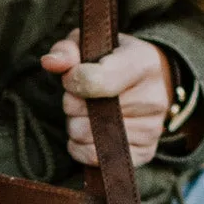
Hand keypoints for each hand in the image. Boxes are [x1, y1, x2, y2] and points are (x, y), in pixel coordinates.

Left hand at [40, 30, 173, 166]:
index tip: (73, 76)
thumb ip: (68, 51)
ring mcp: (151, 130)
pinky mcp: (143, 153)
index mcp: (143, 63)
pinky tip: (92, 132)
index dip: (72, 80)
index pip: (92, 81)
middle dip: (73, 104)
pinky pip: (93, 157)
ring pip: (84, 136)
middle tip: (86, 96)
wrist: (152, 84)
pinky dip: (81, 147)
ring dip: (76, 125)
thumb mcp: (92, 45)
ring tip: (91, 113)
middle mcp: (153, 98)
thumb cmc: (115, 62)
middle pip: (84, 112)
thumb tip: (50, 63)